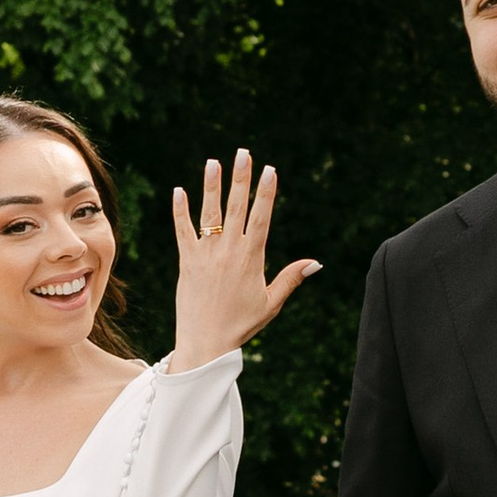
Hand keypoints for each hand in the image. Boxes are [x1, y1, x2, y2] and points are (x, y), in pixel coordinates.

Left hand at [169, 149, 318, 367]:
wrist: (206, 343)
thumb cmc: (241, 325)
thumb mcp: (271, 302)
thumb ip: (291, 278)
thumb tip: (317, 262)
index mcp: (252, 258)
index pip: (261, 217)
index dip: (266, 192)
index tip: (270, 170)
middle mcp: (229, 251)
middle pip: (237, 207)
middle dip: (241, 178)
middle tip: (244, 153)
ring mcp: (206, 254)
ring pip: (210, 213)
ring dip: (211, 186)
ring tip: (213, 162)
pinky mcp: (187, 262)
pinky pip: (183, 231)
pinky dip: (180, 211)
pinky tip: (178, 191)